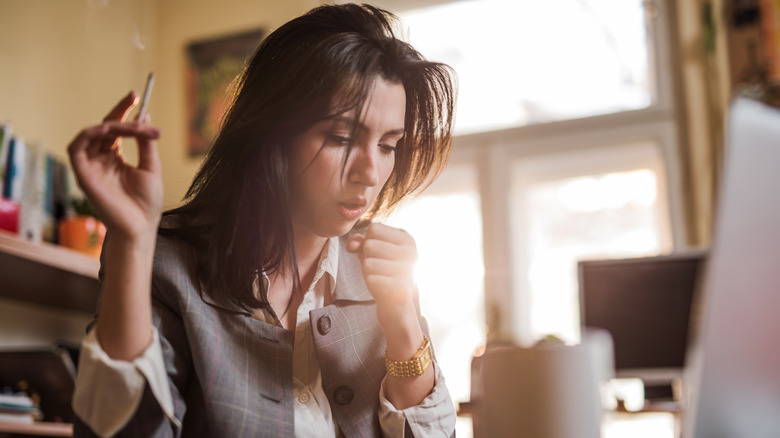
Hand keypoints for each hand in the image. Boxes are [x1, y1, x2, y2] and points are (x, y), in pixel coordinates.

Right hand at [67, 91, 162, 241]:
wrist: (141, 226)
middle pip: (105, 128)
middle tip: (134, 98)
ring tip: (133, 126)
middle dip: (119, 111)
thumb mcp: (151, 167)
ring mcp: (91, 167)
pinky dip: (89, 135)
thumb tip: (145, 117)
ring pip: (93, 134)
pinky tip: (108, 130)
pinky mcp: (83, 175)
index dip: (124, 112)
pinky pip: (77, 148)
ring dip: (112, 124)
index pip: (116, 129)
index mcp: (116, 158)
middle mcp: (101, 160)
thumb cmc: (147, 203)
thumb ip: (146, 143)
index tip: (137, 97)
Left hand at [346, 223, 418, 326]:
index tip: (380, 254)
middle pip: (369, 244)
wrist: (396, 305)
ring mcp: (407, 270)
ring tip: (381, 277)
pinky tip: (382, 287)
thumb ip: (359, 241)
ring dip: (368, 272)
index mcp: (407, 240)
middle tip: (380, 268)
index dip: (369, 241)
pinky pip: (370, 278)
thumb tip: (351, 245)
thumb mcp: (371, 253)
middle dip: (367, 257)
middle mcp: (411, 252)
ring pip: (368, 262)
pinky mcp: (399, 287)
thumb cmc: (383, 273)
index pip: (374, 228)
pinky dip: (371, 283)